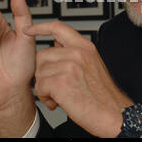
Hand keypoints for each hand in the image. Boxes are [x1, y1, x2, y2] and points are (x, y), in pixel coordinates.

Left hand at [24, 21, 133, 137]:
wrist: (113, 113)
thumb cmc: (103, 95)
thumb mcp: (92, 65)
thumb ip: (74, 53)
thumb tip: (56, 45)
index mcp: (84, 46)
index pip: (57, 27)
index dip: (40, 27)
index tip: (28, 29)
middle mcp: (77, 53)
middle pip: (42, 55)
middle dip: (44, 73)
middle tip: (57, 86)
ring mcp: (69, 66)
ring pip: (39, 73)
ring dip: (45, 88)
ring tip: (62, 95)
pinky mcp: (61, 81)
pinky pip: (40, 87)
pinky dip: (46, 98)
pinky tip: (59, 102)